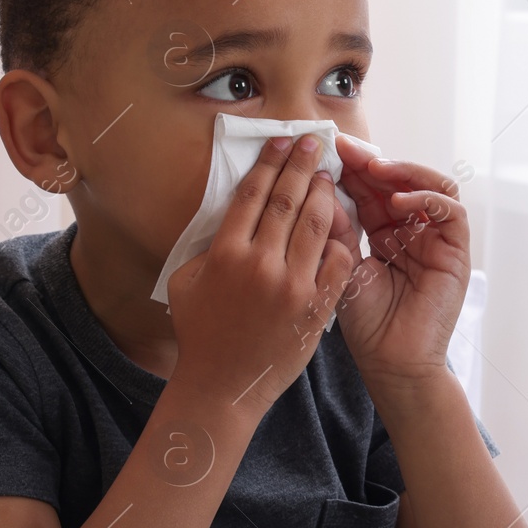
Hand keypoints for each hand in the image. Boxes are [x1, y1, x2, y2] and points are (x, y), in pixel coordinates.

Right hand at [166, 134, 356, 412]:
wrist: (223, 386)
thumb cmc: (200, 333)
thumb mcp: (187, 282)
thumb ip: (207, 245)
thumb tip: (229, 211)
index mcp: (225, 253)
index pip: (252, 194)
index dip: (268, 163)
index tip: (278, 141)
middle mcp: (260, 264)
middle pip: (286, 200)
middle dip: (299, 165)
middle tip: (310, 142)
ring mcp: (292, 286)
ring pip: (315, 225)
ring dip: (322, 194)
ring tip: (325, 175)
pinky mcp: (315, 307)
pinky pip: (334, 262)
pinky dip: (337, 240)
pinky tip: (340, 223)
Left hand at [330, 135, 469, 388]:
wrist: (391, 364)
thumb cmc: (368, 324)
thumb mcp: (343, 267)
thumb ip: (338, 229)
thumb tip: (318, 186)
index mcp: (385, 234)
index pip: (372, 190)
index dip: (352, 169)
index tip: (328, 150)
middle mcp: (412, 232)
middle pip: (400, 182)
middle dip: (373, 162)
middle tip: (348, 150)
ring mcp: (436, 240)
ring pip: (432, 186)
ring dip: (404, 172)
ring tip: (375, 169)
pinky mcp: (456, 252)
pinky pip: (451, 212)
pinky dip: (427, 199)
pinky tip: (400, 202)